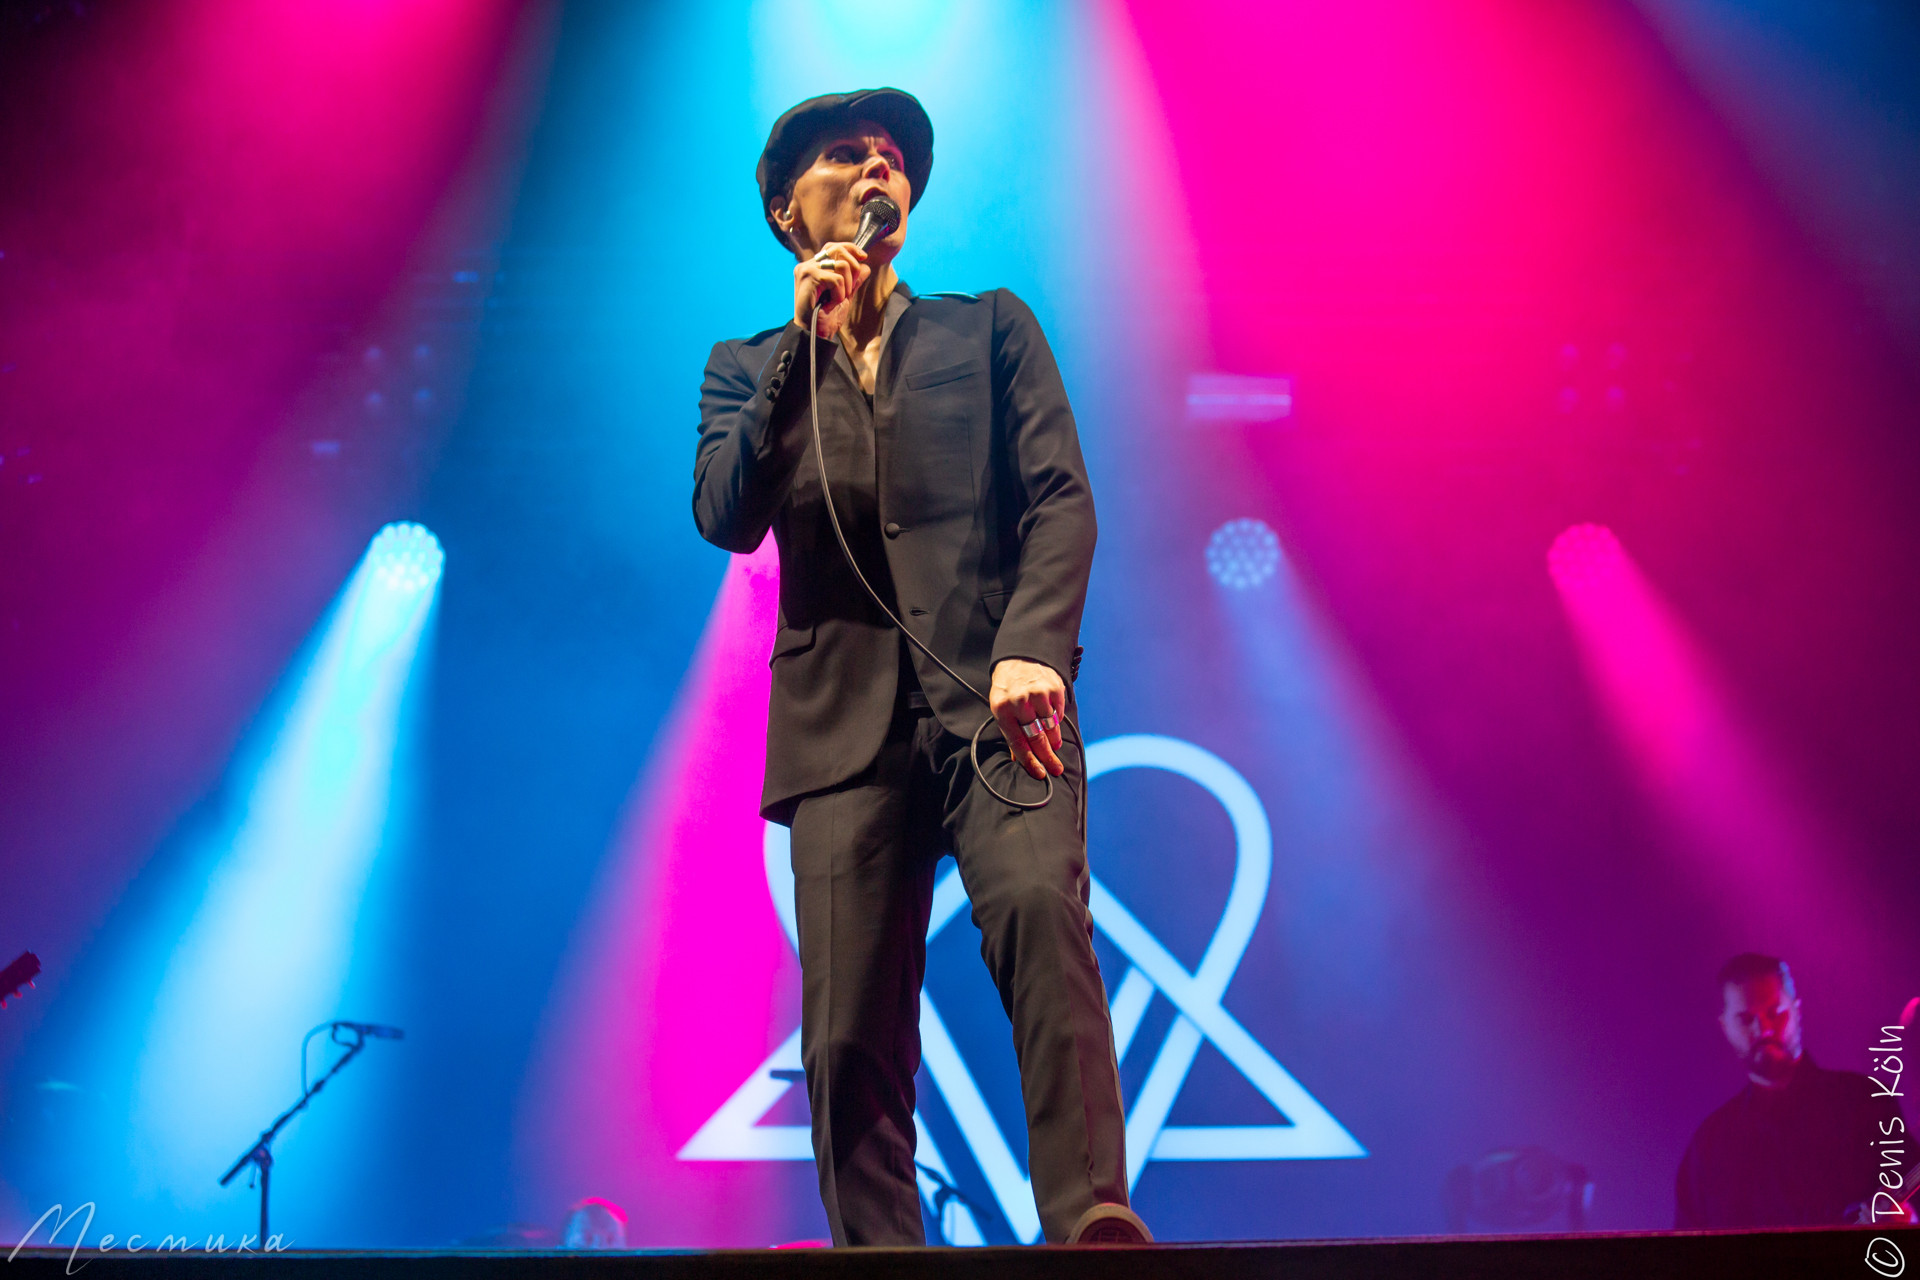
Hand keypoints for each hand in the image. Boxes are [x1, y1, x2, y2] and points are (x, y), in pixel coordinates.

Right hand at [794, 242, 869, 337]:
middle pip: (838, 250)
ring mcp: (806, 270)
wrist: (814, 334)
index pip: (833, 247)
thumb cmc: (826, 317)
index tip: (864, 257)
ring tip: (838, 299)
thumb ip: (854, 281)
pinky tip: (831, 303)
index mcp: (813, 266)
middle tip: (848, 290)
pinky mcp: (809, 277)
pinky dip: (839, 293)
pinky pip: (836, 279)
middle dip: (853, 269)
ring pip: (841, 264)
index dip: (850, 248)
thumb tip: (866, 266)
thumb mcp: (845, 296)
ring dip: (847, 285)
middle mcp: (807, 265)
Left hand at [990, 658, 1066, 780]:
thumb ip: (1011, 733)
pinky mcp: (1053, 688)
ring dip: (1054, 740)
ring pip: (1050, 727)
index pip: (1017, 741)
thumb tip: (1018, 759)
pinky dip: (1057, 721)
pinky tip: (1053, 721)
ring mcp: (1038, 693)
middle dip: (1047, 757)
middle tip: (1056, 769)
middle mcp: (1019, 701)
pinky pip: (1058, 714)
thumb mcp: (1001, 708)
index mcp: (1001, 709)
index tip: (1040, 773)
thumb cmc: (1008, 688)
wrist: (1020, 658)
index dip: (1030, 760)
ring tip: (1054, 746)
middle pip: (1036, 737)